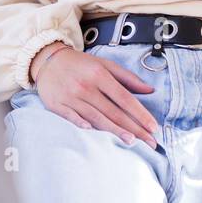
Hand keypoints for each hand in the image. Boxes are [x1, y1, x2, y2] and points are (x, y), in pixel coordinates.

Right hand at [30, 43, 159, 147]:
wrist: (48, 60)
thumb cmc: (81, 64)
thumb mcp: (105, 64)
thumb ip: (127, 77)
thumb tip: (150, 90)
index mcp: (100, 75)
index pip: (125, 98)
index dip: (140, 113)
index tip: (153, 127)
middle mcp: (86, 86)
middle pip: (113, 111)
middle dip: (133, 128)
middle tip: (149, 142)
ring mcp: (71, 96)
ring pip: (96, 117)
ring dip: (114, 131)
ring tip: (131, 142)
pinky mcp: (56, 104)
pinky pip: (71, 116)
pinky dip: (80, 123)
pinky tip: (92, 132)